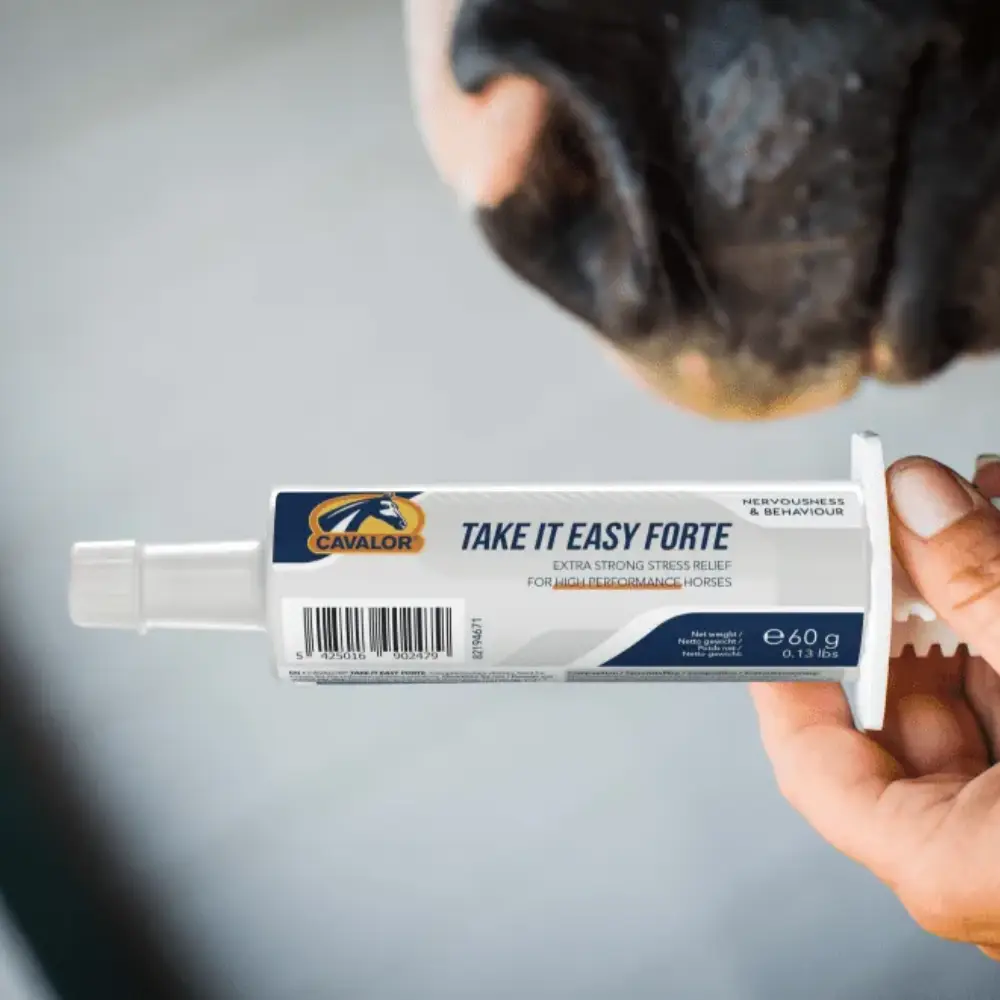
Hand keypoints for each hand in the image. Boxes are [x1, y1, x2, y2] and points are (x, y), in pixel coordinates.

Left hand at [751, 455, 999, 959]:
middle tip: (892, 521)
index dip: (786, 672)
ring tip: (961, 508)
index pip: (816, 770)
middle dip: (900, 598)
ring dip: (965, 595)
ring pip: (970, 693)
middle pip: (899, 711)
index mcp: (953, 863)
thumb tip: (917, 500)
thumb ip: (993, 592)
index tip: (780, 594)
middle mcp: (983, 850)